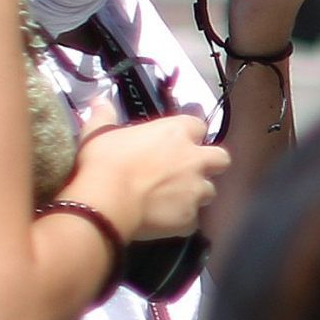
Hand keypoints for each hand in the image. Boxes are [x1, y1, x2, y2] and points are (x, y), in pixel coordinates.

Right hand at [67, 112, 226, 241]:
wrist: (106, 202)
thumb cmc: (103, 162)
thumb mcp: (98, 133)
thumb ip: (104, 116)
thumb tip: (100, 100)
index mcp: (176, 133)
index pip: (198, 126)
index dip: (189, 133)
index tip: (177, 140)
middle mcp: (194, 159)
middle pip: (220, 159)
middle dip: (210, 164)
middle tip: (188, 170)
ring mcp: (196, 190)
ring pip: (209, 191)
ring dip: (195, 193)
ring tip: (172, 198)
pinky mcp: (191, 218)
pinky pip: (192, 219)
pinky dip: (180, 218)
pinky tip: (162, 219)